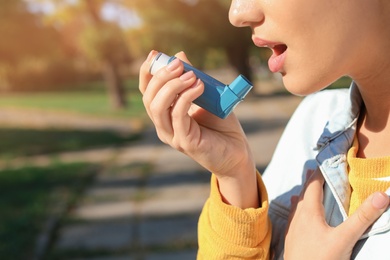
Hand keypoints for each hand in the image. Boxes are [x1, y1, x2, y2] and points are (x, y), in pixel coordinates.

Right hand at [139, 50, 257, 207]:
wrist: (237, 151)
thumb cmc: (222, 125)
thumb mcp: (207, 96)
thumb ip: (192, 79)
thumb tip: (180, 55)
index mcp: (166, 114)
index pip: (147, 92)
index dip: (147, 72)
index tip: (156, 54)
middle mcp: (164, 126)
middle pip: (149, 98)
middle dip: (161, 76)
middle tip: (179, 64)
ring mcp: (172, 136)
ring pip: (157, 108)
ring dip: (172, 86)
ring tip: (191, 75)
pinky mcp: (184, 142)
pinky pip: (177, 116)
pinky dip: (186, 98)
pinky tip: (199, 86)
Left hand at [285, 169, 389, 259]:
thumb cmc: (320, 259)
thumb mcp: (345, 238)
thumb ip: (362, 218)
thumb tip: (382, 195)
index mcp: (309, 211)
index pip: (313, 184)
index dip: (320, 173)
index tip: (328, 163)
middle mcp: (297, 216)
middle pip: (304, 193)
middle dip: (312, 181)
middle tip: (318, 172)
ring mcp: (292, 227)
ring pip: (297, 205)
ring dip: (305, 195)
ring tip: (309, 190)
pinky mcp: (291, 238)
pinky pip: (294, 217)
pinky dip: (300, 209)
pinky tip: (300, 215)